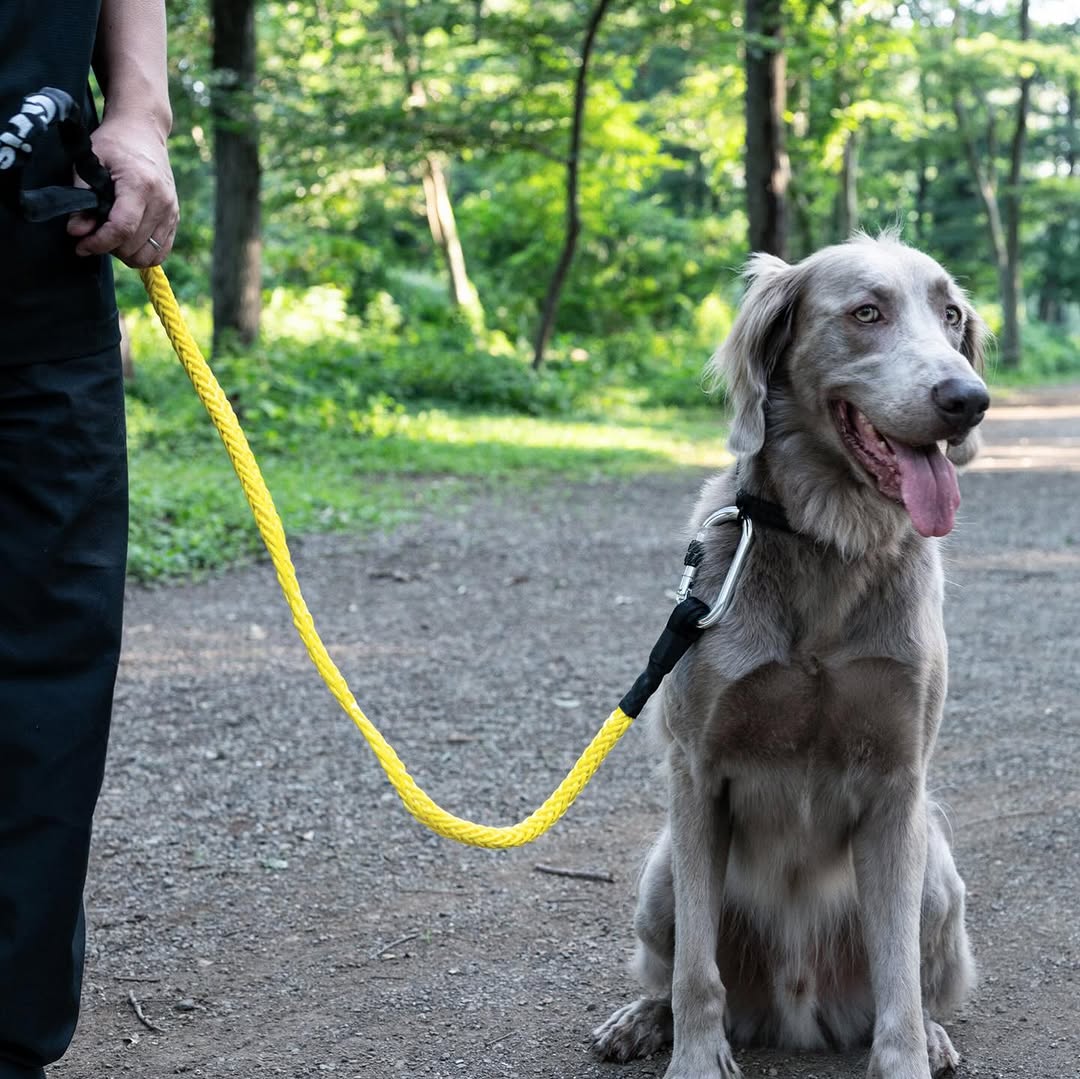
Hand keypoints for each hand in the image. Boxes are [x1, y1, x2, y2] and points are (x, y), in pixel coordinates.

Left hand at [67, 113, 178, 267]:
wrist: (143, 131)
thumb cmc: (113, 144)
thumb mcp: (89, 164)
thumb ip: (81, 199)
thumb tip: (76, 232)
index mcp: (140, 184)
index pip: (122, 228)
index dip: (99, 243)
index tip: (81, 246)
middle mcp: (161, 201)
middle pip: (134, 245)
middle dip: (109, 248)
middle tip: (92, 236)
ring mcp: (171, 211)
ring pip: (149, 255)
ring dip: (126, 254)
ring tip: (111, 239)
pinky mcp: (175, 218)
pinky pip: (161, 251)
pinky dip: (143, 254)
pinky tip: (127, 242)